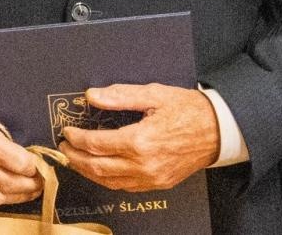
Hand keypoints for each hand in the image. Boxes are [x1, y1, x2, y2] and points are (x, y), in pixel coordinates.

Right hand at [0, 91, 45, 205]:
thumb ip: (0, 121)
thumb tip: (26, 132)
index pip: (18, 162)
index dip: (33, 166)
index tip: (38, 165)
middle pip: (11, 183)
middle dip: (30, 185)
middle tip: (40, 182)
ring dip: (15, 196)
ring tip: (27, 191)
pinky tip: (1, 191)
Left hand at [59, 83, 218, 191]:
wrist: (218, 130)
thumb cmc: (188, 109)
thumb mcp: (153, 94)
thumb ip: (120, 96)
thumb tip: (92, 96)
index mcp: (140, 141)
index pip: (96, 144)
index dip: (76, 138)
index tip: (67, 131)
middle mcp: (144, 164)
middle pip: (97, 166)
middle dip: (75, 157)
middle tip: (63, 147)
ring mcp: (152, 178)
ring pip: (109, 181)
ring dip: (88, 172)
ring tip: (75, 159)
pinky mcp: (159, 184)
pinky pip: (126, 187)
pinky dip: (107, 180)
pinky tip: (100, 170)